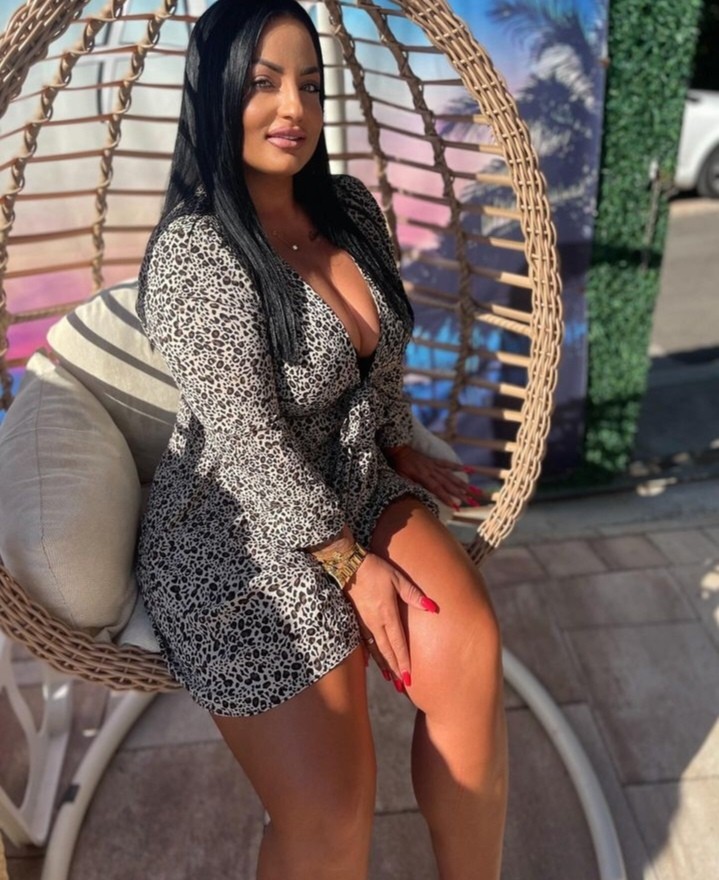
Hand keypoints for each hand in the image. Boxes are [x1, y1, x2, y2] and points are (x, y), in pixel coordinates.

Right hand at [344, 552, 438, 690]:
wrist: (347, 565)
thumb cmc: (375, 570)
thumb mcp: (397, 579)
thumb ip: (414, 595)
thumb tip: (433, 608)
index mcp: (386, 615)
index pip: (398, 644)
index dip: (404, 662)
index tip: (409, 679)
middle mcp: (374, 623)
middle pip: (386, 652)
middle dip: (395, 670)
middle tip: (402, 687)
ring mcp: (363, 623)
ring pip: (375, 650)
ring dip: (383, 666)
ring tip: (390, 680)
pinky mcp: (355, 620)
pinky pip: (363, 643)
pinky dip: (369, 655)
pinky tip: (370, 664)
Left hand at [384, 446, 484, 510]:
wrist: (399, 449)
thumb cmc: (399, 466)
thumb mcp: (401, 478)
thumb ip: (410, 486)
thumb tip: (416, 496)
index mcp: (424, 477)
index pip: (438, 489)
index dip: (447, 498)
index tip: (456, 506)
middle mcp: (432, 471)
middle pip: (449, 484)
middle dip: (461, 494)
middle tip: (471, 501)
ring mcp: (434, 466)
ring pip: (451, 476)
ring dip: (463, 484)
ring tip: (473, 490)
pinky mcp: (434, 461)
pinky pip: (448, 464)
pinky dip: (458, 467)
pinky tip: (468, 469)